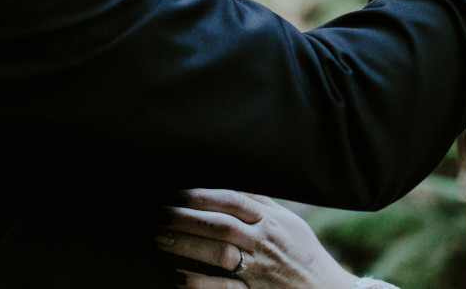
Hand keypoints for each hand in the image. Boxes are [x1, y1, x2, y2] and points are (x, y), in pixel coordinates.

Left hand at [157, 189, 356, 288]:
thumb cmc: (304, 254)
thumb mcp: (290, 223)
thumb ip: (262, 205)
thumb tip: (230, 186)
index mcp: (272, 222)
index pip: (234, 202)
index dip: (204, 196)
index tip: (178, 194)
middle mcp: (264, 243)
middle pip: (221, 226)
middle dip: (187, 219)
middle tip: (161, 215)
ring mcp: (259, 271)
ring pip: (219, 255)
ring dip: (187, 246)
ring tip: (161, 239)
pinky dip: (198, 283)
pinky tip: (177, 276)